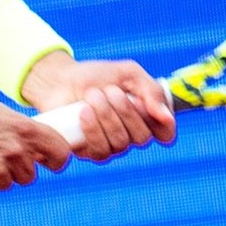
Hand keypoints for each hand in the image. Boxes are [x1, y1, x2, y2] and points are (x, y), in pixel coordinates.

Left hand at [19, 51, 176, 160]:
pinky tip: (83, 112)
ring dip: (106, 116)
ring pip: (120, 144)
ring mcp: (111, 146)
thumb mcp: (128, 73)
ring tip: (93, 95)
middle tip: (109, 90)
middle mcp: (131, 135)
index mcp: (145, 116)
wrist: (59, 80)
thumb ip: (150, 91)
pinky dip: (92, 129)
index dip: (164, 125)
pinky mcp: (90, 152)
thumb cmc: (96, 76)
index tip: (147, 105)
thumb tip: (165, 116)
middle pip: (142, 137)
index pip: (166, 134)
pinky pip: (100, 151)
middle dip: (125, 111)